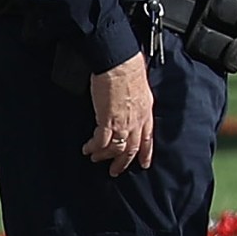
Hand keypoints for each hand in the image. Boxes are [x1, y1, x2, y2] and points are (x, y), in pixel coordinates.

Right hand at [83, 52, 154, 175]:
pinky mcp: (107, 120)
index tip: (144, 164)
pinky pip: (100, 141)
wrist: (120, 64)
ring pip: (115, 147)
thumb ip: (138, 103)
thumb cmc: (129, 70)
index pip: (148, 139)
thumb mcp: (141, 90)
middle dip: (122, 162)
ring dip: (104, 155)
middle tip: (115, 171)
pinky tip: (88, 149)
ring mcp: (123, 123)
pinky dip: (93, 147)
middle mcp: (137, 121)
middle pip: (132, 148)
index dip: (146, 153)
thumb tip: (133, 106)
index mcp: (147, 113)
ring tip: (96, 159)